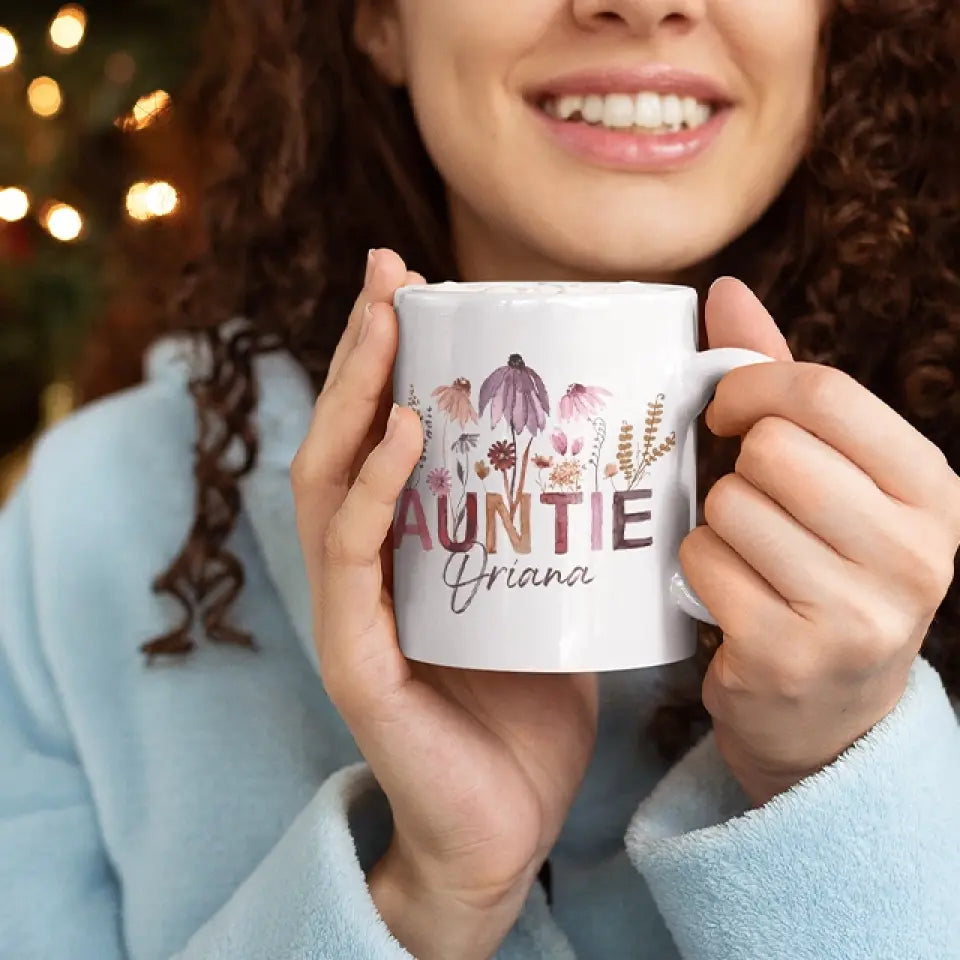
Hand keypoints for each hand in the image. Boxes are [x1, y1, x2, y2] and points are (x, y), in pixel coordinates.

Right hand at [291, 249, 597, 959]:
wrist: (505, 824)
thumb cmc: (531, 705)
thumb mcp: (553, 590)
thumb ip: (560, 523)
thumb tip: (626, 443)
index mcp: (406, 548)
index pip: (380, 436)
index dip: (390, 358)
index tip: (418, 282)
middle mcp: (367, 567)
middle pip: (345, 438)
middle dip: (362, 349)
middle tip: (388, 272)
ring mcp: (352, 612)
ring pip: (329, 483)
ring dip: (352, 396)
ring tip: (385, 326)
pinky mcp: (356, 661)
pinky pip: (352, 561)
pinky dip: (370, 492)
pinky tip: (398, 434)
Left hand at [681, 278, 959, 805]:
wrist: (831, 713)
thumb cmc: (824, 568)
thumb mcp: (833, 476)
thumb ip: (782, 384)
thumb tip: (723, 290)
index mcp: (931, 491)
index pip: (824, 394)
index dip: (752, 387)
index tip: (727, 410)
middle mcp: (912, 553)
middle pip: (770, 451)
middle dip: (740, 471)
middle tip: (754, 505)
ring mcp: (854, 613)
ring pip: (728, 507)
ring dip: (718, 525)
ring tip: (750, 557)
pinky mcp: (787, 655)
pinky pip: (701, 562)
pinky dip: (698, 570)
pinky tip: (731, 597)